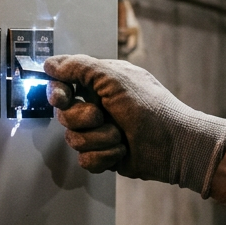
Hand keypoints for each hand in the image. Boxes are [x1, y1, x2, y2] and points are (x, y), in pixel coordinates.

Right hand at [43, 55, 225, 197]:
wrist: (175, 146)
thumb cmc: (151, 108)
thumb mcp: (114, 79)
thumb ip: (79, 67)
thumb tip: (50, 64)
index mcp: (99, 83)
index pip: (63, 84)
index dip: (58, 92)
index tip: (64, 97)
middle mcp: (97, 106)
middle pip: (64, 115)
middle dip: (84, 119)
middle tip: (103, 116)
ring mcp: (99, 132)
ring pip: (73, 139)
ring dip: (98, 139)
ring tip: (120, 136)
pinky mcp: (103, 154)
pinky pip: (84, 160)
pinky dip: (103, 156)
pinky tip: (121, 151)